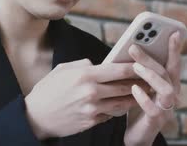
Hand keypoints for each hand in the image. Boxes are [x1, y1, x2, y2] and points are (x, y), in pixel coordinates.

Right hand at [24, 58, 150, 138]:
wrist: (35, 116)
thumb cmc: (48, 89)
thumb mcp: (64, 69)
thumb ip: (84, 65)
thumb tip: (99, 64)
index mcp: (85, 75)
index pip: (118, 70)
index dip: (134, 67)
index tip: (144, 64)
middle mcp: (91, 92)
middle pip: (124, 87)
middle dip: (139, 83)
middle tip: (151, 79)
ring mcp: (92, 109)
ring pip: (121, 103)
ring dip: (134, 98)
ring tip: (144, 92)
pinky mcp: (91, 122)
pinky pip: (110, 114)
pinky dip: (118, 109)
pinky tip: (124, 104)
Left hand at [124, 31, 183, 145]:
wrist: (136, 135)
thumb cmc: (136, 106)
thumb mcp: (138, 85)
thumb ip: (138, 71)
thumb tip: (129, 49)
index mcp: (168, 84)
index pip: (173, 63)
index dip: (175, 48)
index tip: (173, 32)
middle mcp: (171, 94)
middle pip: (166, 72)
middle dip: (151, 58)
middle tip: (133, 47)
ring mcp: (166, 108)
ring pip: (166, 88)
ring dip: (150, 75)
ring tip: (135, 67)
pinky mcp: (156, 121)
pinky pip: (154, 108)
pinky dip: (144, 98)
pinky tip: (134, 89)